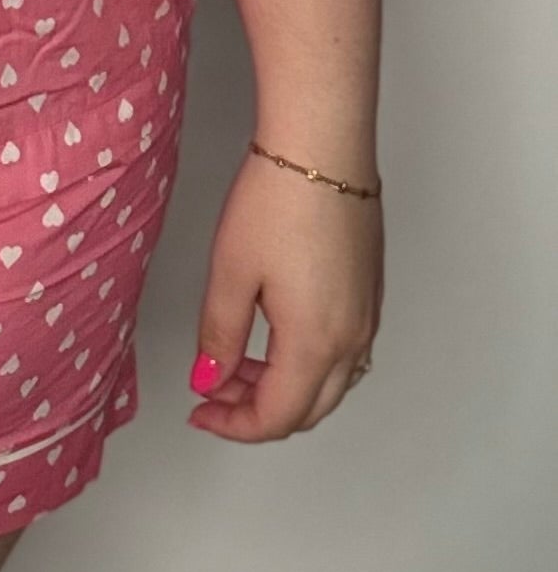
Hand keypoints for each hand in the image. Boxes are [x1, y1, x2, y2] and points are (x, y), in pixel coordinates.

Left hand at [186, 145, 382, 440]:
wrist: (322, 147)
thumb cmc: (277, 201)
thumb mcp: (231, 271)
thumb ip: (220, 334)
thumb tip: (210, 379)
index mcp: (315, 343)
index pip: (278, 415)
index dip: (234, 424)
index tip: (200, 411)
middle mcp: (352, 340)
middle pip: (308, 408)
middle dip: (257, 410)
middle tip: (214, 391)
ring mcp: (367, 316)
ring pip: (329, 384)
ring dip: (284, 387)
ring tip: (235, 361)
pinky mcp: (370, 292)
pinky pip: (344, 354)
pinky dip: (307, 363)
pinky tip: (273, 336)